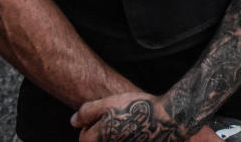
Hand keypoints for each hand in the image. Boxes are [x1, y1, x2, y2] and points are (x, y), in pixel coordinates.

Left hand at [71, 91, 214, 140]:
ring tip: (129, 124)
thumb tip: (73, 121)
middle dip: (103, 132)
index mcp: (95, 139)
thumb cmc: (137, 109)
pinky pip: (126, 141)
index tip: (106, 114)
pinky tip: (136, 130)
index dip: (91, 123)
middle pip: (97, 141)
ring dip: (115, 135)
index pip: (83, 135)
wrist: (167, 119)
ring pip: (112, 141)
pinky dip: (127, 137)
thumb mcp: (108, 103)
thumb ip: (86, 112)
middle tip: (119, 118)